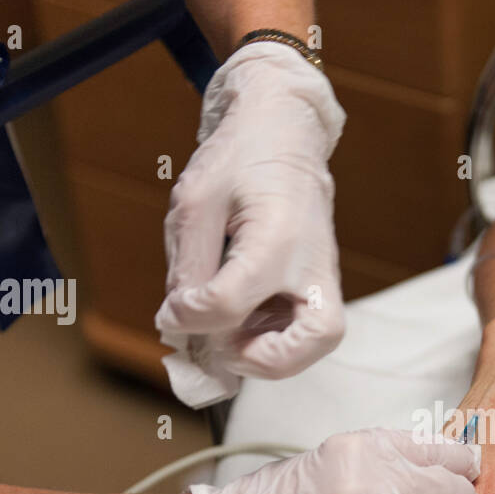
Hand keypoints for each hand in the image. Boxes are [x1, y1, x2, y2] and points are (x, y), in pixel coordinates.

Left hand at [156, 42, 346, 406]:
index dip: (188, 316)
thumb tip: (178, 321)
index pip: (229, 302)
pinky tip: (246, 323)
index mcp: (275, 236)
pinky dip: (278, 341)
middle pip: (314, 337)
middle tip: (224, 348)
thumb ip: (187, 267)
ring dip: (274, 356)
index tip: (170, 310)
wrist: (285, 133)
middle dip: (264, 360)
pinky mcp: (322, 281)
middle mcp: (311, 261)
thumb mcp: (195, 202)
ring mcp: (324, 273)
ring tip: (234, 338)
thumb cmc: (239, 160)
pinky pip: (310, 330)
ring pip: (320, 340)